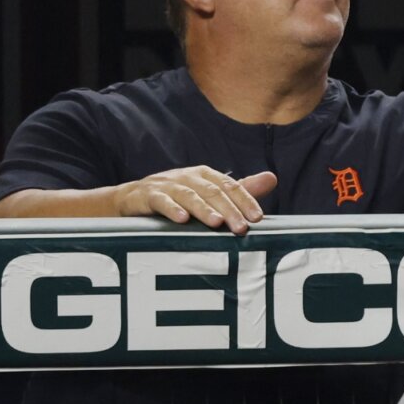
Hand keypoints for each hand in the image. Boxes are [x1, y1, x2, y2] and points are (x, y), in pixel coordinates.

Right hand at [117, 167, 277, 233]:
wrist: (131, 199)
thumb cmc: (176, 197)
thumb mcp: (208, 192)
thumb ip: (238, 189)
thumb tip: (273, 178)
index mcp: (205, 175)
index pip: (230, 185)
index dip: (245, 200)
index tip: (258, 218)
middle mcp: (187, 176)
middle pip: (212, 192)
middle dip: (229, 210)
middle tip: (242, 228)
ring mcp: (166, 184)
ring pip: (188, 196)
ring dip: (203, 209)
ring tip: (216, 223)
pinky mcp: (146, 195)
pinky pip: (160, 201)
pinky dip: (171, 208)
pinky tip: (181, 219)